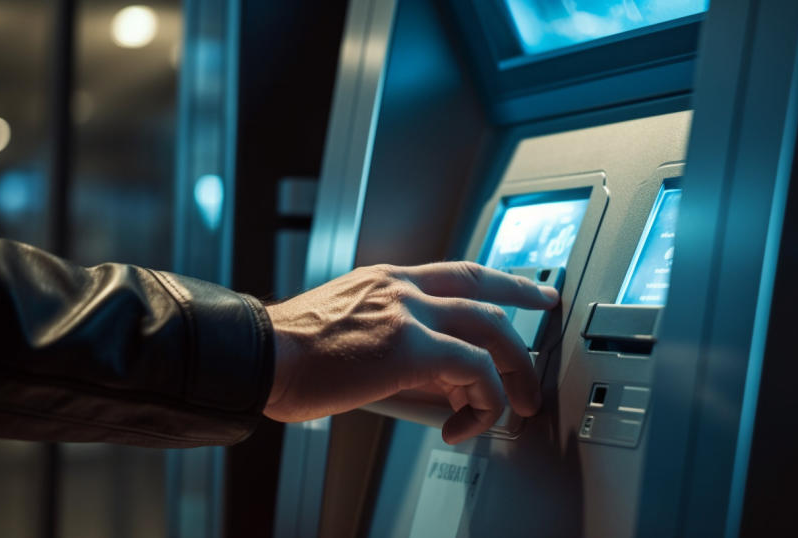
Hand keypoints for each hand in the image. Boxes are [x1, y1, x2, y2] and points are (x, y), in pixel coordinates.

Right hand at [263, 261, 558, 443]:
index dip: (502, 279)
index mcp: (387, 280)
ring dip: (513, 371)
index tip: (526, 289)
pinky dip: (480, 401)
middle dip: (525, 318)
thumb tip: (435, 380)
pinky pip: (473, 371)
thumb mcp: (348, 330)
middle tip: (541, 347)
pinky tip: (463, 425)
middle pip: (486, 293)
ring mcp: (408, 313)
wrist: (256, 355)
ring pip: (490, 330)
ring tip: (515, 405)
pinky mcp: (409, 347)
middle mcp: (403, 288)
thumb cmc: (289, 352)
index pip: (459, 272)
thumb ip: (395, 343)